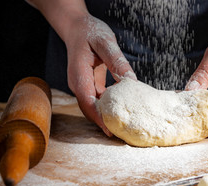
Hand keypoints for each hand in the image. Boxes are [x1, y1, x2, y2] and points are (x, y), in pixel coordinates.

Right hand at [64, 14, 136, 135]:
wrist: (77, 28)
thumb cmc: (90, 32)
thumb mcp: (106, 42)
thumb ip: (117, 61)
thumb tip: (131, 81)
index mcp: (79, 74)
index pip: (87, 101)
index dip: (98, 117)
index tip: (110, 130)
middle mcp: (78, 83)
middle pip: (89, 109)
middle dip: (103, 123)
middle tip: (121, 134)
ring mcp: (82, 85)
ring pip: (93, 107)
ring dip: (106, 117)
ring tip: (123, 126)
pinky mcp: (88, 85)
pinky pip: (97, 100)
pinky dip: (108, 107)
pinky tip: (122, 109)